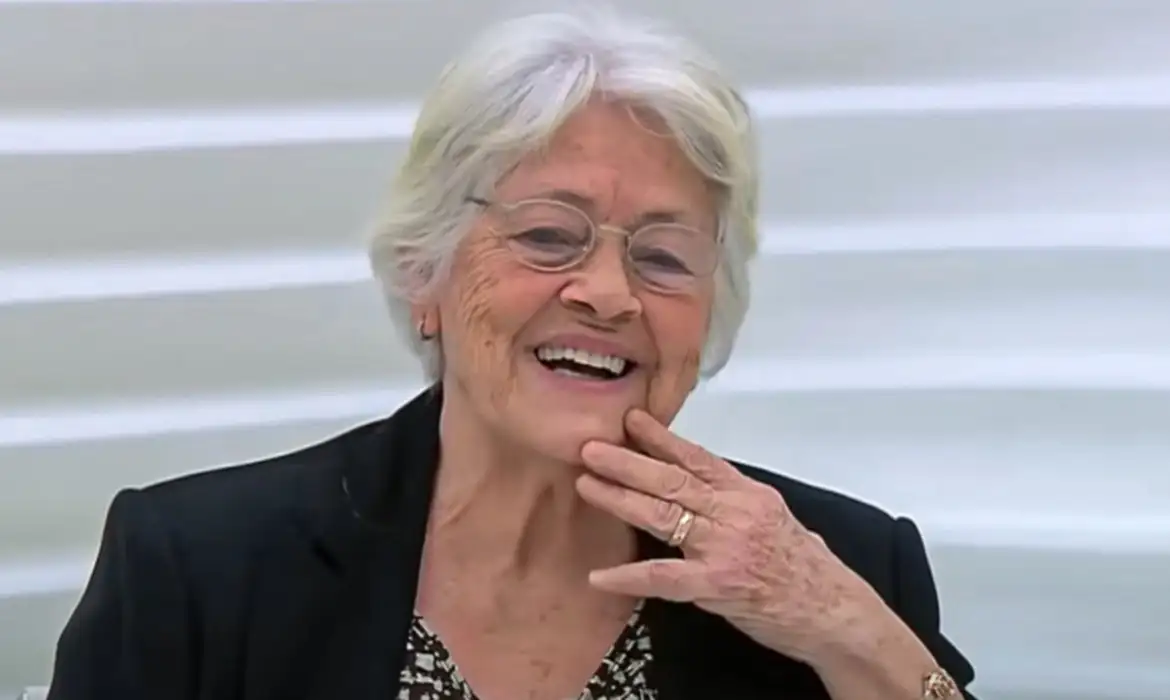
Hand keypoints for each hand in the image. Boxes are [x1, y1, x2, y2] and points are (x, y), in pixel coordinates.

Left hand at [575, 408, 888, 664]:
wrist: (835, 611)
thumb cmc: (807, 570)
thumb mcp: (774, 518)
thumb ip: (735, 501)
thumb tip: (699, 484)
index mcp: (748, 493)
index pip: (697, 457)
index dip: (661, 438)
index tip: (630, 419)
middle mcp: (735, 511)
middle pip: (672, 479)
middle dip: (627, 461)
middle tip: (591, 446)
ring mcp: (725, 546)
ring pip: (663, 514)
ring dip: (620, 498)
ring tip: (587, 484)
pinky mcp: (717, 583)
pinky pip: (664, 577)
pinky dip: (630, 575)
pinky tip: (600, 575)